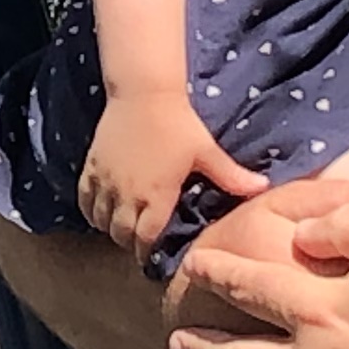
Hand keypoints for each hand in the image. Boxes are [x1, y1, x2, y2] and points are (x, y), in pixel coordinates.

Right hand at [77, 91, 261, 262]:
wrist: (144, 93)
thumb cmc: (179, 123)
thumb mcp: (206, 152)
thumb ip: (232, 176)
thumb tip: (263, 189)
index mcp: (156, 196)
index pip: (146, 239)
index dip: (147, 251)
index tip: (152, 255)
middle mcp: (127, 195)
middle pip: (121, 235)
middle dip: (130, 242)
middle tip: (140, 242)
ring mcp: (107, 182)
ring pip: (102, 221)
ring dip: (111, 228)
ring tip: (122, 228)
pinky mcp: (92, 168)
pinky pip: (85, 201)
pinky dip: (91, 212)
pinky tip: (100, 212)